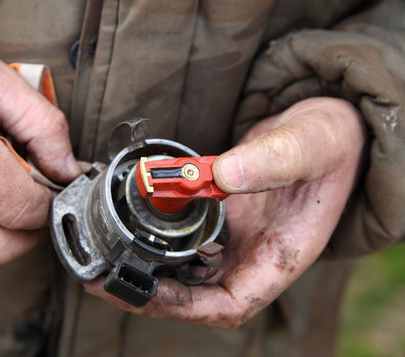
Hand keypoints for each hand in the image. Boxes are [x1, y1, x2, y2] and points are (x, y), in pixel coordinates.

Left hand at [86, 97, 364, 326]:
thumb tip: (223, 175)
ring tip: (109, 260)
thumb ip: (273, 159)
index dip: (189, 306)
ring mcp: (237, 237)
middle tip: (106, 279)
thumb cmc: (330, 142)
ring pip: (188, 272)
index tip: (149, 291)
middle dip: (153, 295)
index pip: (233, 303)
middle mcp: (254, 254)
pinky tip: (132, 232)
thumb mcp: (310, 143)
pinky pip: (186, 241)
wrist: (324, 130)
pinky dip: (158, 242)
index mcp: (280, 254)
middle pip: (200, 296)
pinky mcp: (223, 218)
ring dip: (150, 272)